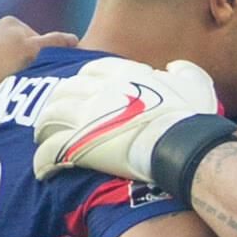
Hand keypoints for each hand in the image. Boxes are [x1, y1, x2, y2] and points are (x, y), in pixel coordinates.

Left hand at [0, 17, 58, 109]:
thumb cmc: (2, 63)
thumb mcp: (35, 52)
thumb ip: (55, 44)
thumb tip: (74, 39)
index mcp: (10, 23)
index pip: (35, 39)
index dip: (41, 56)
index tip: (41, 72)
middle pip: (15, 48)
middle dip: (21, 62)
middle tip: (26, 82)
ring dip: (2, 70)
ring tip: (6, 87)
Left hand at [30, 53, 221, 185]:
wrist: (182, 147)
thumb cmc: (191, 117)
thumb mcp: (195, 82)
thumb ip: (182, 70)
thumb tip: (174, 68)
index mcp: (122, 73)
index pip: (91, 70)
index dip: (85, 81)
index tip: (85, 93)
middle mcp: (98, 90)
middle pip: (64, 90)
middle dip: (57, 102)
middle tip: (56, 116)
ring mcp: (85, 117)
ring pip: (49, 116)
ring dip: (43, 127)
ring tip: (42, 138)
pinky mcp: (77, 145)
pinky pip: (48, 151)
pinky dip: (42, 160)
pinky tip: (43, 169)